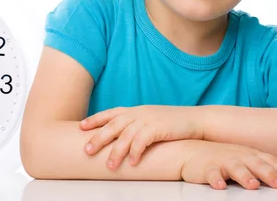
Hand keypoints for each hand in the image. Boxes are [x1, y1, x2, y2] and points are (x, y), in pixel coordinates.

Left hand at [79, 105, 203, 168]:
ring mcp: (148, 119)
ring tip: (109, 165)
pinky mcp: (159, 127)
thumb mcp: (150, 119)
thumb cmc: (172, 123)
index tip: (81, 127)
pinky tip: (132, 163)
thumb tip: (121, 137)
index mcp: (135, 110)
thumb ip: (136, 124)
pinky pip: (143, 140)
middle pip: (113, 124)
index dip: (95, 119)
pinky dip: (136, 152)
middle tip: (86, 150)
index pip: (111, 113)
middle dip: (98, 137)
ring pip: (126, 134)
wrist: (195, 119)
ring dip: (116, 151)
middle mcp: (139, 113)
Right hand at [180, 140, 276, 189]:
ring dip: (245, 176)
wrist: (190, 152)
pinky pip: (211, 173)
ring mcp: (222, 160)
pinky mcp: (207, 167)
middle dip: (269, 173)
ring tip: (252, 185)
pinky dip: (215, 179)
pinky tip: (219, 186)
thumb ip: (261, 168)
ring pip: (235, 168)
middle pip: (256, 164)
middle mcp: (238, 155)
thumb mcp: (243, 160)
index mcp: (249, 154)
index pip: (268, 160)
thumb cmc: (221, 158)